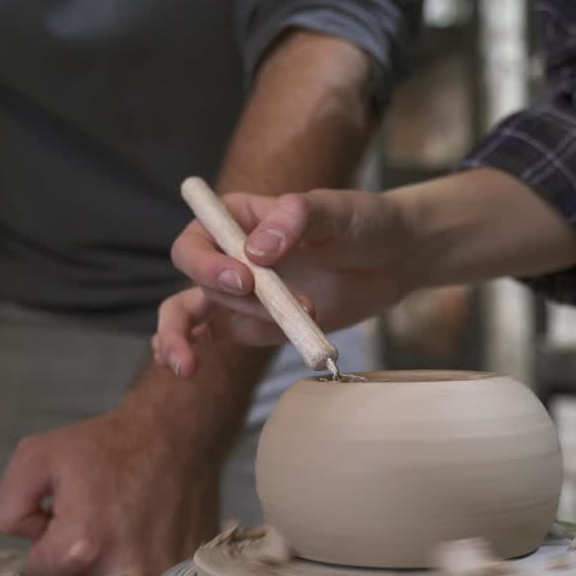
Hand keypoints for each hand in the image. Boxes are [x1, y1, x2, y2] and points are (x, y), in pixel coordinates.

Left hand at [0, 410, 219, 575]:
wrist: (172, 430)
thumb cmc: (103, 443)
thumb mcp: (33, 458)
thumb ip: (9, 509)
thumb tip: (31, 539)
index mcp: (79, 547)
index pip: (40, 575)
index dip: (46, 543)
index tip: (65, 516)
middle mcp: (122, 572)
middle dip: (78, 557)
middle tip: (95, 517)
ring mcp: (160, 573)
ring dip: (112, 562)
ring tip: (122, 521)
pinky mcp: (184, 567)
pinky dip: (144, 557)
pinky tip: (147, 524)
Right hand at [157, 189, 417, 376]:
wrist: (392, 260)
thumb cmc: (361, 222)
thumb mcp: (334, 209)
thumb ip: (294, 219)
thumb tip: (255, 251)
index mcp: (237, 216)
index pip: (196, 238)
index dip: (208, 262)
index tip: (246, 279)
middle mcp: (228, 252)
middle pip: (196, 279)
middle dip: (226, 298)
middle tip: (278, 308)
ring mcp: (238, 292)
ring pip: (192, 313)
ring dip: (200, 338)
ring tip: (193, 366)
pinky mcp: (252, 324)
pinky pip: (208, 337)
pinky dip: (188, 349)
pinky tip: (183, 365)